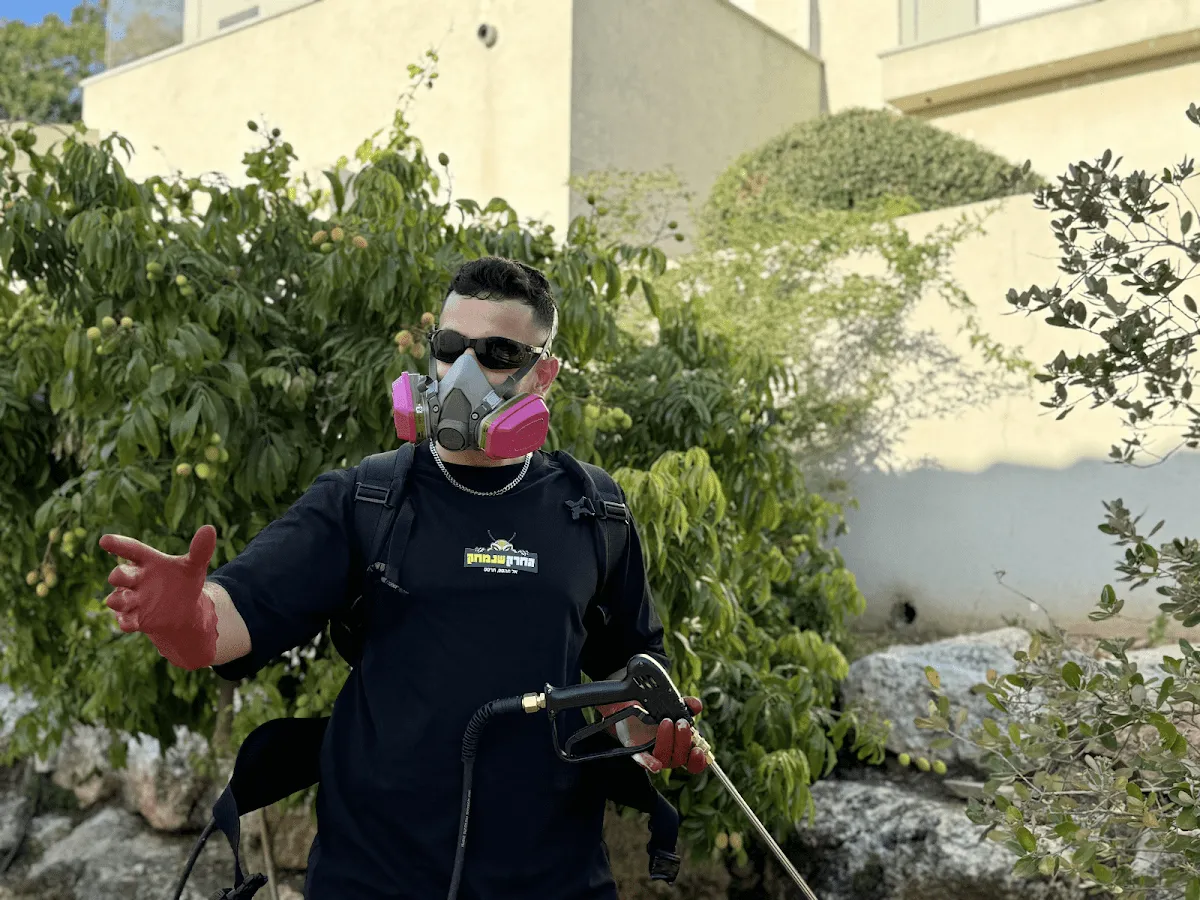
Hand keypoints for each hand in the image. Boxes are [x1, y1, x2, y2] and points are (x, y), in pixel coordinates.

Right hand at [98, 524, 219, 669]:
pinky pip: (125, 620)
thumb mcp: (194, 566)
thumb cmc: (184, 581)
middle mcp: (135, 579)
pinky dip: (126, 622)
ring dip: (118, 600)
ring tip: (122, 600)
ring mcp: (133, 599)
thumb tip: (209, 528)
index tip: (105, 540)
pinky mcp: (135, 618)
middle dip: (118, 575)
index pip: (131, 550)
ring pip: (117, 599)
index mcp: (147, 561)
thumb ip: (200, 550)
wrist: (184, 610)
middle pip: (120, 574)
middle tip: (118, 576)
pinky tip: (129, 623)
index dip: (118, 544)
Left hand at [599, 696, 707, 774]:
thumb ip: (685, 705)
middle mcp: (670, 755)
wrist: (629, 709)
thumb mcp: (671, 705)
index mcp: (681, 746)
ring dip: (668, 741)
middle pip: (680, 758)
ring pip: (664, 758)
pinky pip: (643, 761)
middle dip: (683, 741)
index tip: (699, 750)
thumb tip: (696, 705)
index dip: (698, 760)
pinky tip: (655, 764)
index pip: (693, 762)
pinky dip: (649, 763)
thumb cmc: (656, 711)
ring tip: (666, 721)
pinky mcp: (637, 752)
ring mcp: (654, 755)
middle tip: (681, 722)